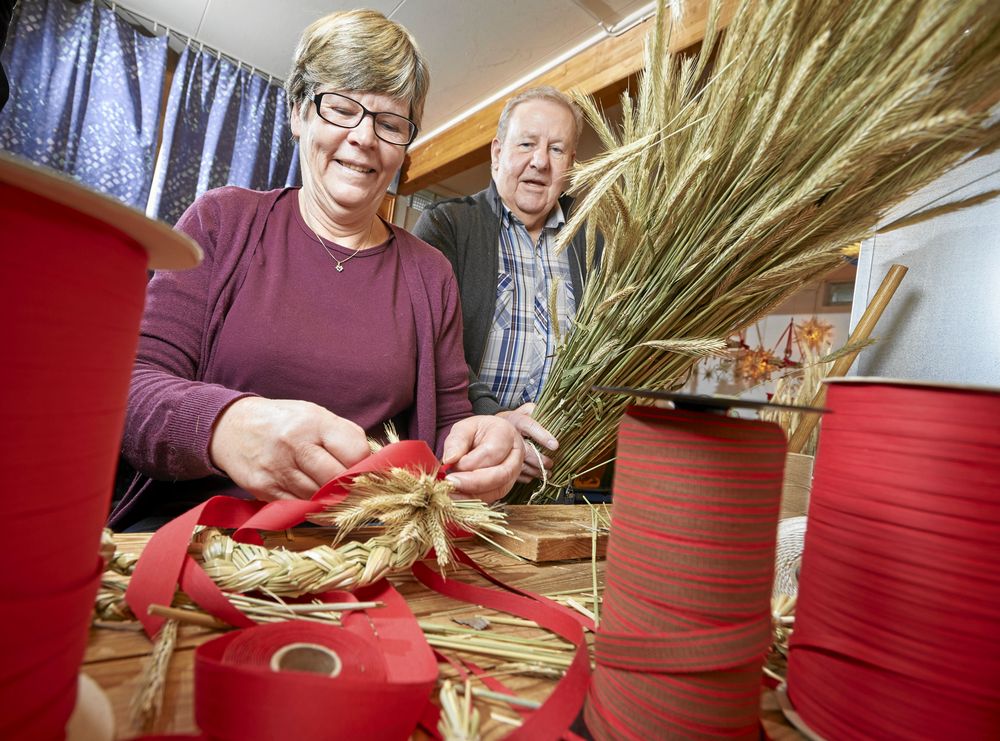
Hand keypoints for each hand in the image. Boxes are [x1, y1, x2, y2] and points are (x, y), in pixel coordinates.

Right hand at [209, 397, 369, 501]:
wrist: (232, 428)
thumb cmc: (285, 423)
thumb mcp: (316, 416)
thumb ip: (346, 438)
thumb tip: (375, 464)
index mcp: (314, 422)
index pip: (355, 452)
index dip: (366, 466)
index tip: (368, 472)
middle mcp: (295, 444)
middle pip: (338, 480)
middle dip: (353, 489)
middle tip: (359, 492)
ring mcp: (278, 469)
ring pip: (320, 499)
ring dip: (335, 503)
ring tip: (341, 499)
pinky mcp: (264, 490)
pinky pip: (299, 509)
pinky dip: (314, 511)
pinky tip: (320, 505)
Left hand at [441, 415, 522, 502]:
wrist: (487, 439)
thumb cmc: (476, 432)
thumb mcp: (464, 428)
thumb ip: (456, 440)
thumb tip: (450, 459)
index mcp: (506, 434)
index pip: (491, 452)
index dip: (470, 462)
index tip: (450, 464)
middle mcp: (515, 456)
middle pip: (500, 475)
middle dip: (473, 482)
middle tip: (450, 483)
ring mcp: (514, 474)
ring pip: (498, 490)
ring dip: (472, 494)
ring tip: (450, 492)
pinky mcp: (505, 487)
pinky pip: (492, 498)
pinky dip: (473, 499)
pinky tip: (457, 497)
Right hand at [497, 403, 557, 483]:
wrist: (490, 429)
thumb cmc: (514, 421)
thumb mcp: (524, 410)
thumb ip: (536, 411)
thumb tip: (551, 416)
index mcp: (515, 420)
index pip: (529, 426)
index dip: (542, 436)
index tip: (555, 446)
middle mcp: (507, 435)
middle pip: (525, 450)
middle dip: (540, 460)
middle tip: (550, 464)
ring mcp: (502, 449)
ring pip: (520, 464)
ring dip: (535, 471)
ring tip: (545, 473)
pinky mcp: (500, 462)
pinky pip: (513, 473)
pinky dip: (524, 477)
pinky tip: (532, 476)